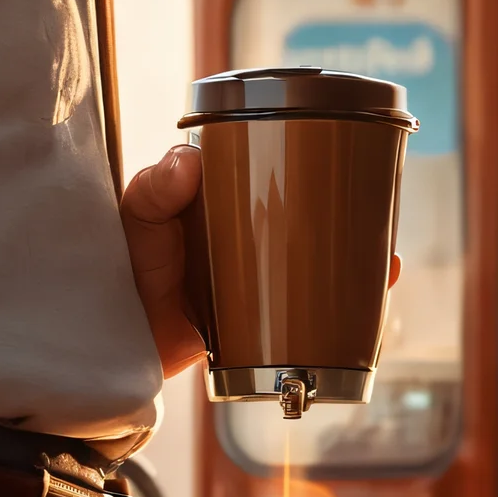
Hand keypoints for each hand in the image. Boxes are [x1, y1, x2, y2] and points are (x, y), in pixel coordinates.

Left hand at [122, 144, 403, 382]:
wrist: (112, 345)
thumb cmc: (119, 269)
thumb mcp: (136, 219)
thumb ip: (155, 189)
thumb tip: (191, 160)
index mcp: (218, 202)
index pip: (271, 172)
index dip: (310, 162)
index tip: (344, 151)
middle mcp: (244, 238)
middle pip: (308, 222)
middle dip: (350, 218)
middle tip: (378, 212)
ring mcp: (255, 280)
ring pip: (319, 266)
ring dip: (356, 263)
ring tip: (385, 260)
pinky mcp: (259, 321)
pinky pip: (308, 313)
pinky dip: (341, 310)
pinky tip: (369, 309)